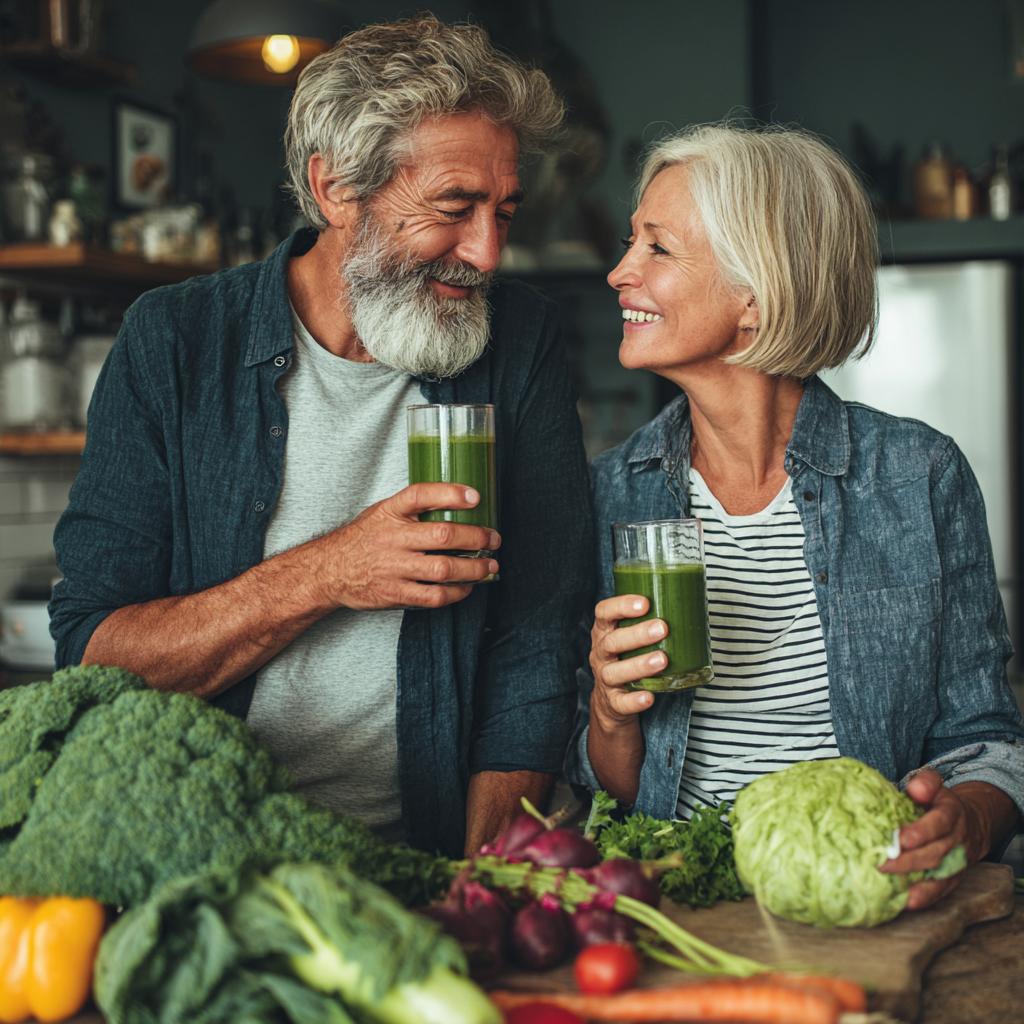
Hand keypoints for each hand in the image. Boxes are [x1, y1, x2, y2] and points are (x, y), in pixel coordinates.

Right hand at [308, 483, 499, 610]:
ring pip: (444, 569)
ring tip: (489, 566)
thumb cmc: (363, 539)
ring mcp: (393, 567)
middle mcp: (392, 538)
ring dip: (474, 568)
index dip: (450, 493)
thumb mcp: (381, 513)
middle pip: (443, 535)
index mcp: (389, 512)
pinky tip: (466, 587)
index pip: (421, 494)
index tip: (475, 496)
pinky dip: (456, 592)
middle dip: (476, 538)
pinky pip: (434, 595)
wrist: (328, 571)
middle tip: (493, 540)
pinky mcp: (395, 593)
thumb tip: (457, 502)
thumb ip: (412, 508)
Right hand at [589, 594, 666, 729]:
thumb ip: (649, 622)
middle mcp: (601, 653)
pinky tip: (648, 697)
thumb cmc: (628, 657)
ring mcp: (604, 678)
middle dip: (636, 634)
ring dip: (638, 665)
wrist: (611, 700)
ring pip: (614, 672)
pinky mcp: (612, 701)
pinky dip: (634, 700)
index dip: (621, 605)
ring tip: (662, 660)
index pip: (604, 612)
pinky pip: (620, 702)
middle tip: (662, 628)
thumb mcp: (630, 637)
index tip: (645, 603)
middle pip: (611, 642)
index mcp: (604, 631)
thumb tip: (691, 606)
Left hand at [878, 769, 968, 910]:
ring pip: (941, 875)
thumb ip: (925, 783)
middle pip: (936, 853)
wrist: (968, 821)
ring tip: (900, 892)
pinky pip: (943, 889)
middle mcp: (956, 840)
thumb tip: (915, 789)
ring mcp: (956, 861)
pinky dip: (928, 898)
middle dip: (911, 861)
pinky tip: (909, 903)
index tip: (901, 838)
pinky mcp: (953, 876)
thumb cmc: (938, 802)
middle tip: (885, 864)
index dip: (921, 832)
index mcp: (951, 814)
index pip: (938, 823)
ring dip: (921, 885)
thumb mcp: (934, 785)